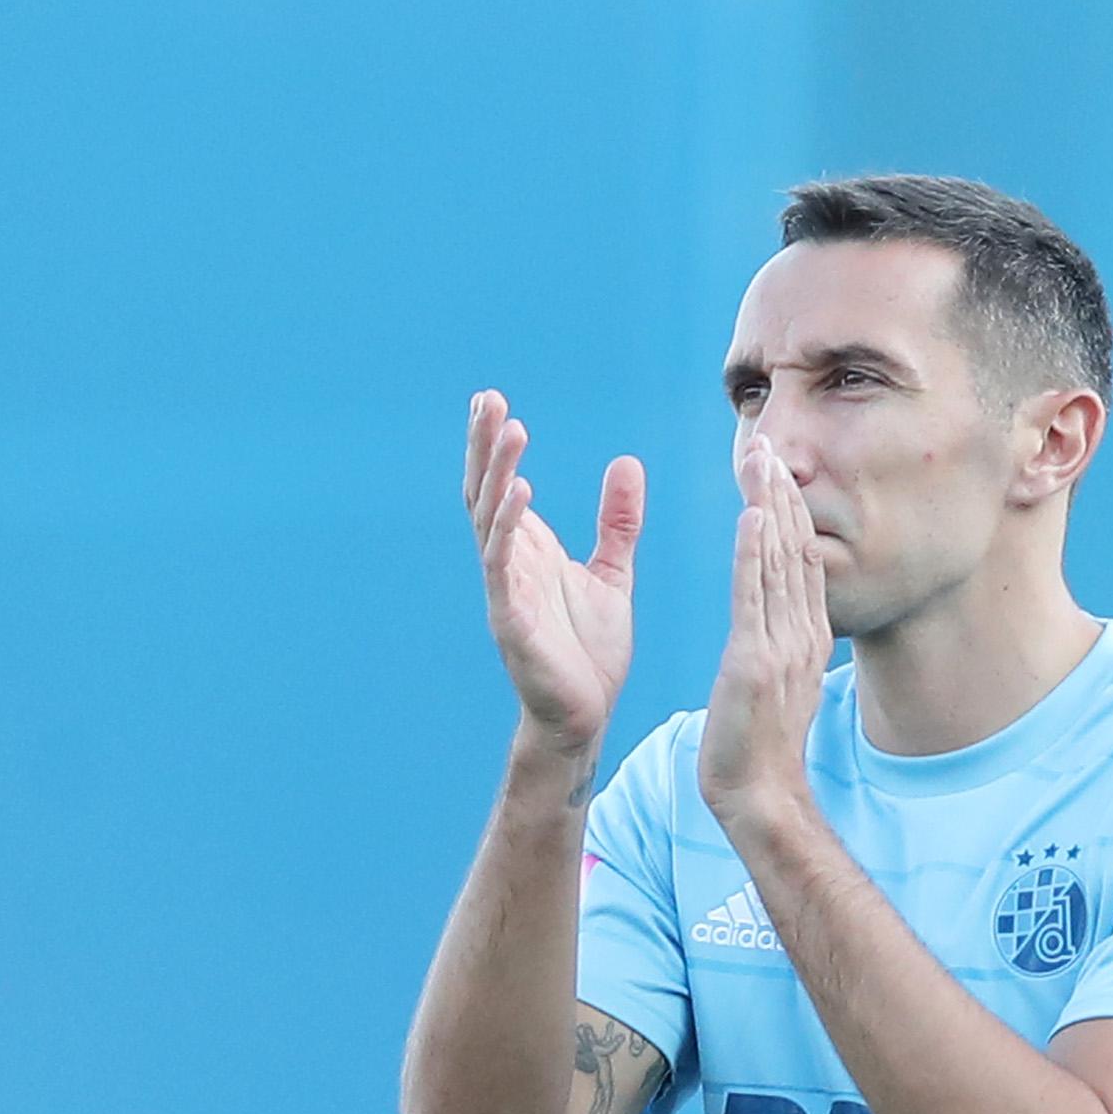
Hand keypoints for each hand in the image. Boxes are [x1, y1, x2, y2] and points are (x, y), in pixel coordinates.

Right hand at [464, 392, 641, 757]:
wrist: (586, 714)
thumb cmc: (591, 650)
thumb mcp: (613, 573)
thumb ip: (618, 522)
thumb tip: (626, 462)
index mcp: (528, 550)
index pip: (502, 485)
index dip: (495, 446)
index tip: (492, 400)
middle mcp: (509, 563)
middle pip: (486, 491)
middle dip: (485, 446)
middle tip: (488, 399)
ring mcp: (505, 590)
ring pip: (490, 520)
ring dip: (498, 474)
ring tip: (510, 430)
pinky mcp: (512, 620)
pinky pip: (503, 567)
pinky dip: (508, 528)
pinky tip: (521, 494)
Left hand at [697, 436, 833, 834]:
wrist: (757, 794)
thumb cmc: (759, 745)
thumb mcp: (781, 684)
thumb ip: (785, 643)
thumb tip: (787, 619)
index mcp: (809, 636)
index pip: (803, 559)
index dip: (791, 509)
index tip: (777, 467)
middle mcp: (803, 634)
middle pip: (797, 548)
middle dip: (783, 493)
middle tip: (769, 442)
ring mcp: (783, 647)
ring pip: (778, 563)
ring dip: (769, 506)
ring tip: (761, 459)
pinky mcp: (755, 662)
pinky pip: (754, 598)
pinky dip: (753, 554)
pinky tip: (752, 516)